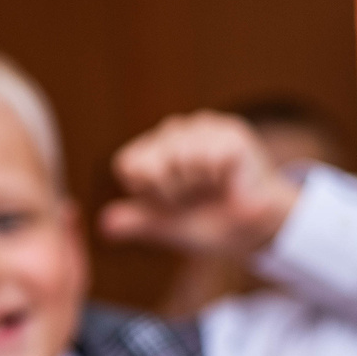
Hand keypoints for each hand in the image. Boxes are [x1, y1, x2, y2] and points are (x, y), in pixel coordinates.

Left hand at [103, 112, 299, 259]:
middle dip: (171, 191)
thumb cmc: (207, 222)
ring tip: (211, 186)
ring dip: (195, 183)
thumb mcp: (164, 226)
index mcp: (151, 150)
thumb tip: (104, 223)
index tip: (168, 200)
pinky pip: (207, 155)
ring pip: (179, 157)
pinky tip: (228, 176)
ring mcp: (201, 126)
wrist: (252, 229)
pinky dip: (217, 175)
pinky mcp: (228, 130)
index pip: (128, 165)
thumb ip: (136, 221)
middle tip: (194, 195)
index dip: (147, 192)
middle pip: (152, 163)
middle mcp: (172, 132)